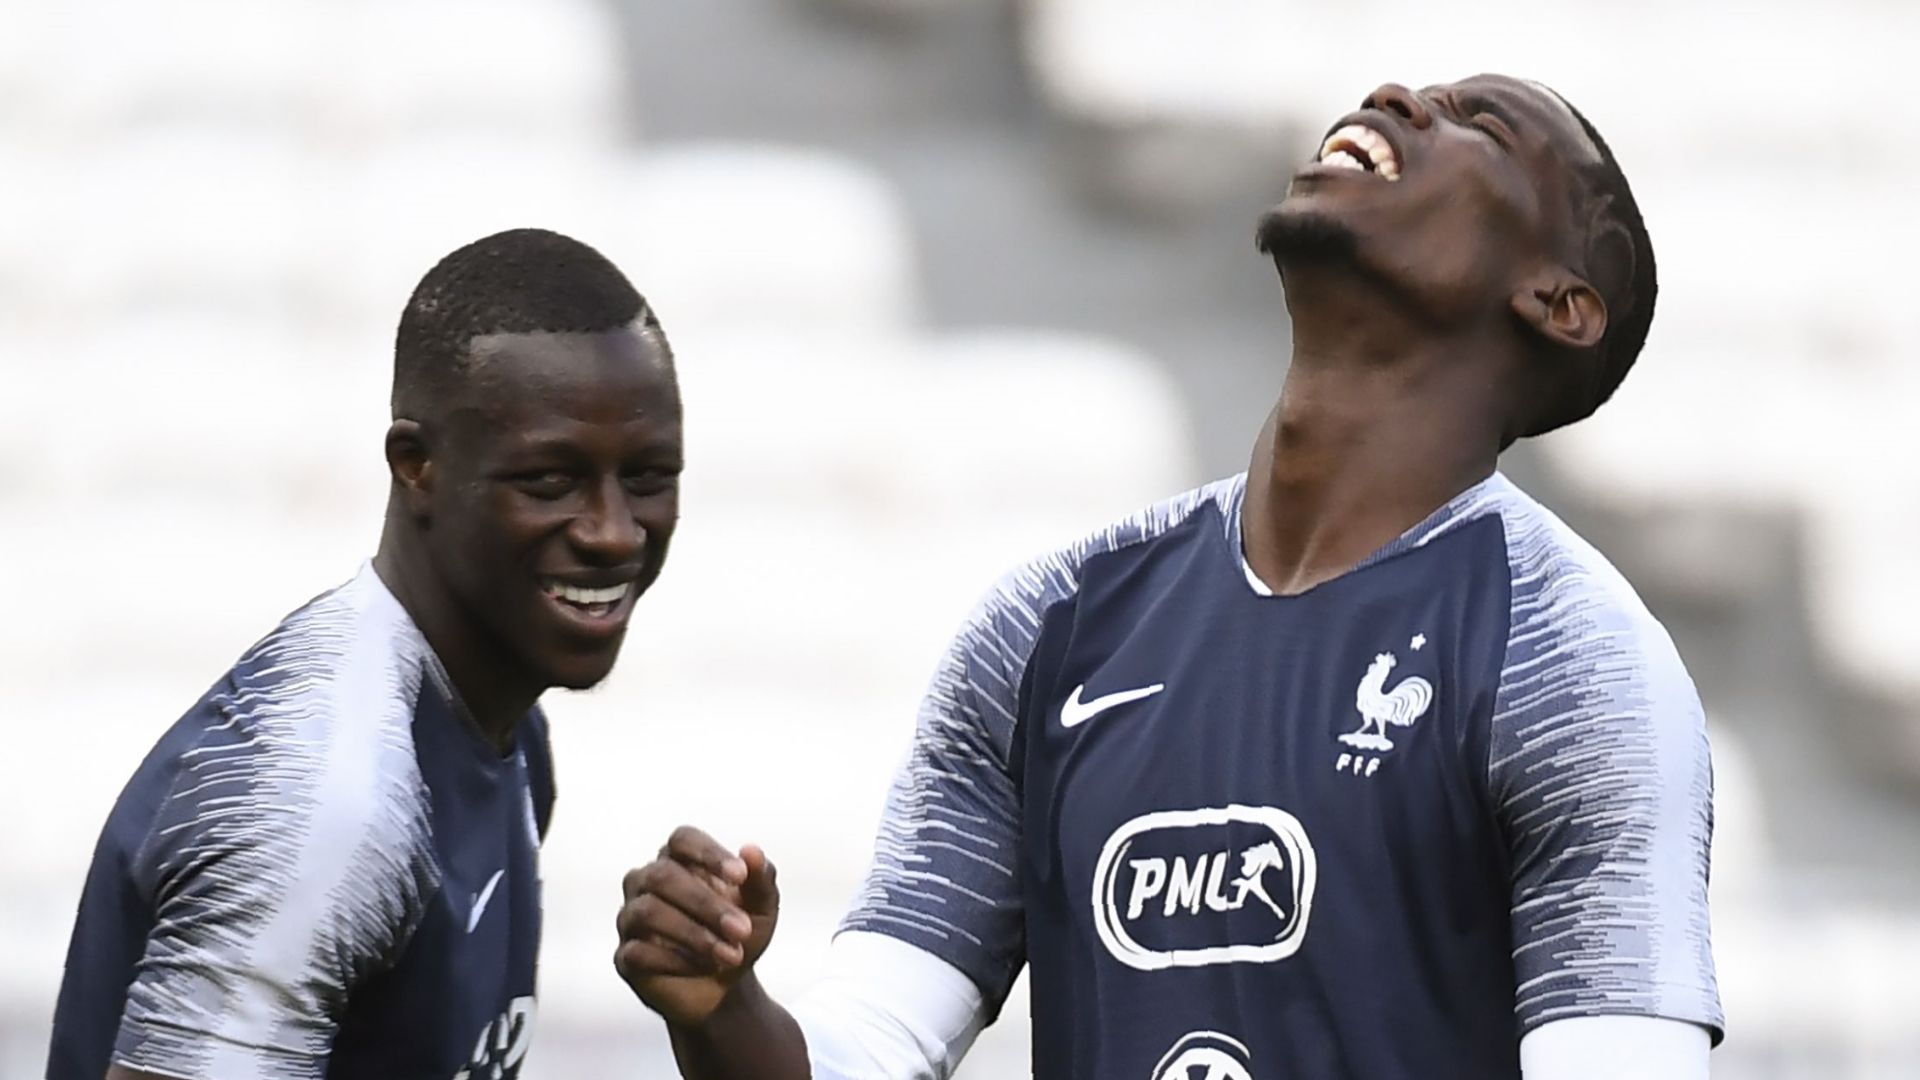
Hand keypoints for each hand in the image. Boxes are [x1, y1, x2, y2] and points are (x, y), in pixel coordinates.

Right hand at [615, 826, 779, 1027]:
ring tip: (731, 955)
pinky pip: (638, 951)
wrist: (726, 987)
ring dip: (694, 934)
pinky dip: (677, 961)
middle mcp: (647, 881)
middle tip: (742, 930)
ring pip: (648, 911)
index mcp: (679, 859)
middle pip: (663, 876)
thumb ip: (761, 878)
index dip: (708, 854)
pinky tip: (705, 967)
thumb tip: (751, 851)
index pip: (682, 839)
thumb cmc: (739, 935)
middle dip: (706, 904)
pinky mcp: (624, 956)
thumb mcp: (761, 909)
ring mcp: (631, 917)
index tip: (740, 876)